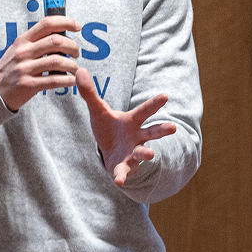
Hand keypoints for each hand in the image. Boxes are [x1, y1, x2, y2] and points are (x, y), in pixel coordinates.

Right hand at [0, 16, 80, 110]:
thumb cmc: (11, 68)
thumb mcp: (19, 49)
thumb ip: (37, 41)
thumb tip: (61, 36)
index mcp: (24, 40)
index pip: (47, 23)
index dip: (65, 22)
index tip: (77, 26)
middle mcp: (24, 52)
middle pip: (56, 41)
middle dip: (72, 46)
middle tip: (76, 53)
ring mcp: (26, 68)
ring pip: (57, 61)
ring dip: (72, 65)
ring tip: (74, 69)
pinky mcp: (29, 85)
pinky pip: (54, 80)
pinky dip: (68, 80)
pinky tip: (72, 80)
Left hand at [75, 67, 175, 185]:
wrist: (110, 152)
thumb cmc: (109, 128)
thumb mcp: (98, 110)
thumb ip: (90, 92)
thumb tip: (79, 69)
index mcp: (132, 121)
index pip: (145, 110)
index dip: (154, 104)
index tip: (165, 96)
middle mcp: (137, 137)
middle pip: (152, 132)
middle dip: (162, 130)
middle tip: (172, 127)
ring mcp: (133, 153)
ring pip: (143, 153)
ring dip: (146, 153)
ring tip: (150, 153)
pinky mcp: (124, 166)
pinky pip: (124, 171)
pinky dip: (121, 176)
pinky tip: (118, 181)